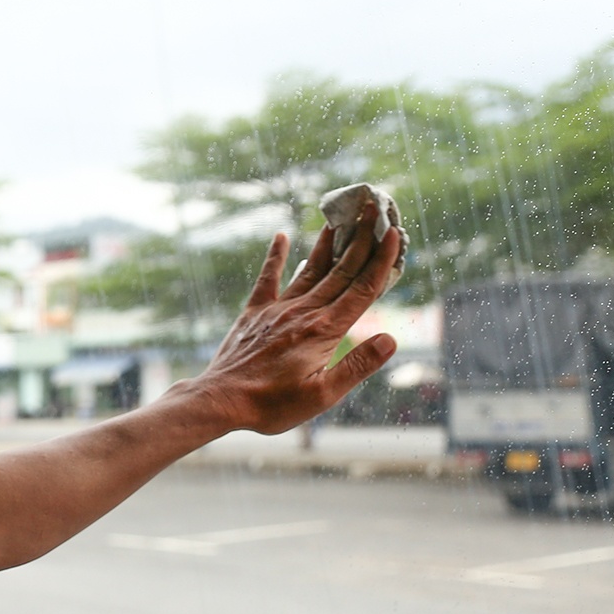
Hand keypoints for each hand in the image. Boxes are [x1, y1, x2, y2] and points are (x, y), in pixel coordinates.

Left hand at [178, 201, 401, 436]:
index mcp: (324, 330)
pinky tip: (280, 236)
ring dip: (327, 244)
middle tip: (374, 210)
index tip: (393, 233)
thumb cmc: (272, 404)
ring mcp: (277, 310)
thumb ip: (357, 365)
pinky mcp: (253, 314)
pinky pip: (267, 278)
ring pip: (309, 270)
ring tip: (340, 219)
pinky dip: (274, 256)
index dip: (381, 260)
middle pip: (341, 271)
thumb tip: (389, 338)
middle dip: (361, 240)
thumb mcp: (323, 395)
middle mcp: (303, 312)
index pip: (362, 289)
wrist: (220, 399)